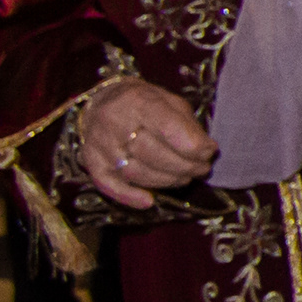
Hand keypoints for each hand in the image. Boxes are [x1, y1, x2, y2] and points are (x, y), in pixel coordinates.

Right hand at [81, 77, 216, 208]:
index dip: (193, 145)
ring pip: (136, 172)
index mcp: (138, 100)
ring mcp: (100, 144)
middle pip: (153, 153)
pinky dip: (129, 196)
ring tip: (185, 178)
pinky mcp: (91, 162)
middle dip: (185, 166)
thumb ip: (187, 124)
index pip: (168, 126)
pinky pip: (109, 185)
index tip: (210, 152)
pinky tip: (149, 201)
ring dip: (166, 181)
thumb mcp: (169, 101)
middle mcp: (114, 122)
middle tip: (202, 169)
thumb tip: (206, 151)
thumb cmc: (143, 103)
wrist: (100, 103)